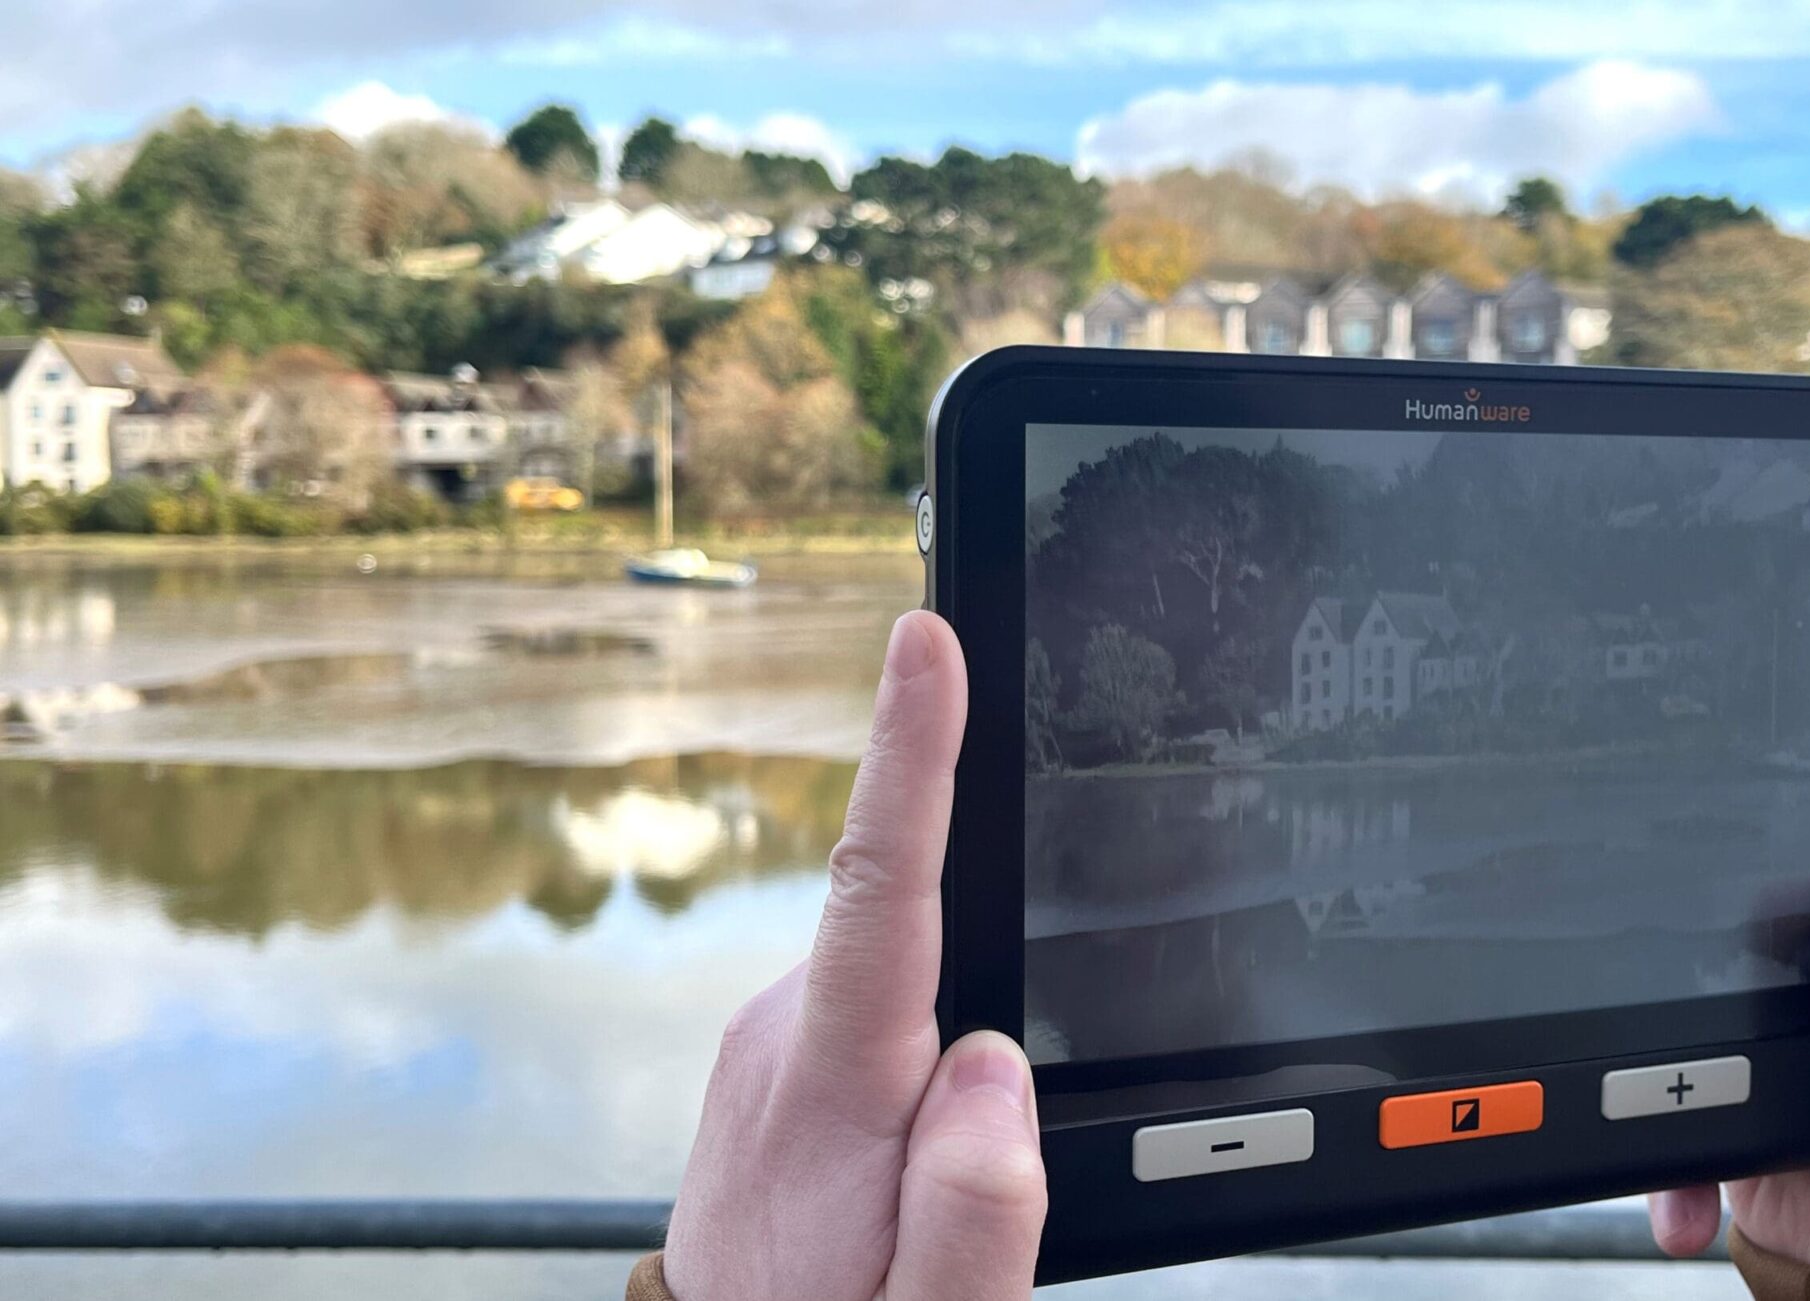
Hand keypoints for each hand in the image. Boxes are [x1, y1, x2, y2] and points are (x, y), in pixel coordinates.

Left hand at [661, 612, 1047, 1299]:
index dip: (910, 749)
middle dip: (988, 998)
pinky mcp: (767, 1057)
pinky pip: (870, 1018)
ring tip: (920, 1199)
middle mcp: (781, 1039)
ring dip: (944, 1053)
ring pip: (905, 991)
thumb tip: (991, 1061)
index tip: (926, 643)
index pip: (878, 884)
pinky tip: (893, 1169)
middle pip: (923, 941)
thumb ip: (981, 1202)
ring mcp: (765, 1044)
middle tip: (972, 1166)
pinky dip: (907, 1064)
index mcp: (832, 1085)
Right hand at [1650, 668, 1809, 1285]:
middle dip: (1718, 815)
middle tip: (1666, 778)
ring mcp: (1774, 1008)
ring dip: (1653, 987)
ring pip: (1690, 950)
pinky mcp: (1720, 1079)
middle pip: (1772, 845)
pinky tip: (1674, 1176)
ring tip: (1639, 1011)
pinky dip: (1646, 1135)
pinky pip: (1654, 1083)